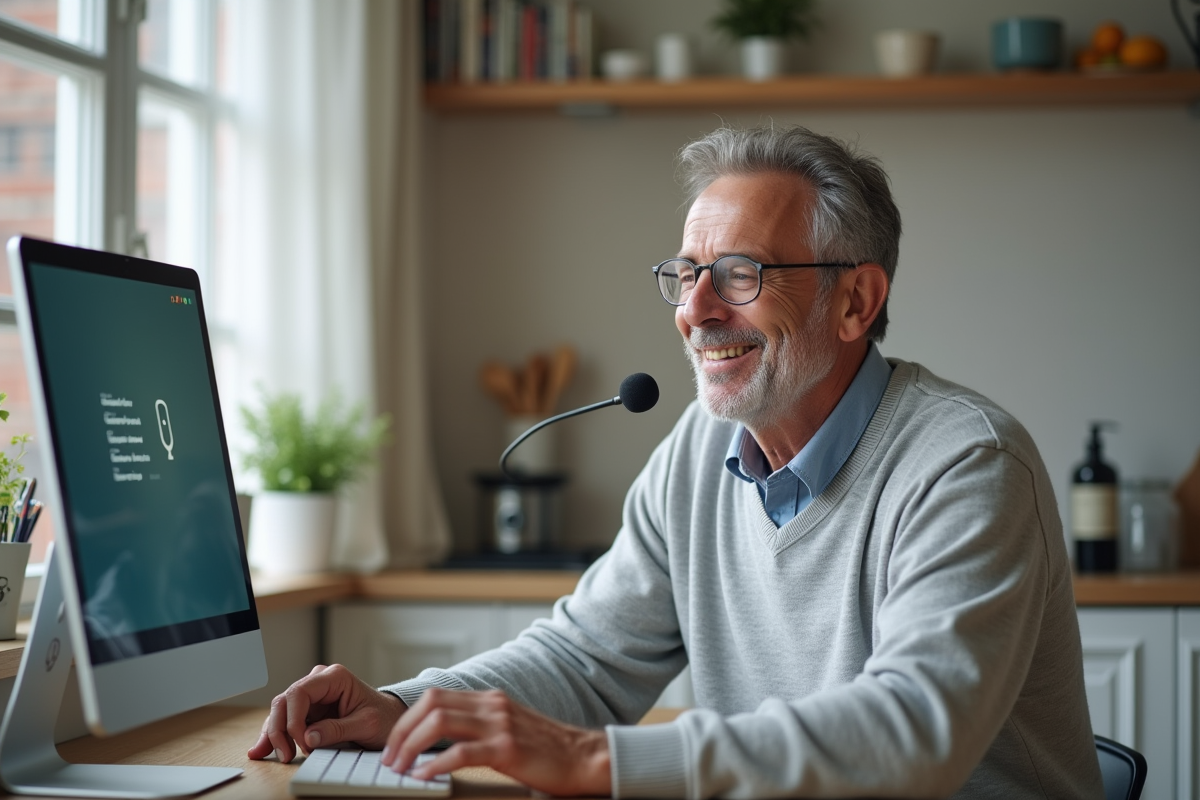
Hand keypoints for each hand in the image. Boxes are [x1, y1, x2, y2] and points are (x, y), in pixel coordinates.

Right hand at [247, 664, 406, 762]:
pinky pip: (286, 720)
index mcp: (335, 677)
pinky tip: (263, 748)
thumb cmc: (383, 717)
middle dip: (279, 729)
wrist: (390, 719)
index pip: (300, 693)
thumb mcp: (366, 724)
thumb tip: (308, 737)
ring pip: (281, 711)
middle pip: (285, 701)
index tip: (301, 743)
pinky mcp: (308, 710)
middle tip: (285, 754)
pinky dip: (275, 734)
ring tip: (267, 754)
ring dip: (273, 733)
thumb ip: (338, 729)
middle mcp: (319, 682)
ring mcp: (312, 696)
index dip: (294, 719)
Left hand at [381, 687, 610, 796]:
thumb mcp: (508, 726)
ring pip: (439, 723)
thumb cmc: (546, 749)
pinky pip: (461, 752)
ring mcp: (499, 725)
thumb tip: (440, 739)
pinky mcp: (507, 748)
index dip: (407, 720)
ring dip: (411, 746)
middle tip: (390, 758)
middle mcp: (491, 705)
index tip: (394, 744)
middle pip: (430, 705)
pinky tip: (424, 775)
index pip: (435, 697)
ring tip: (400, 768)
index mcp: (489, 699)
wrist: (583, 756)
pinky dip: (435, 764)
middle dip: (401, 731)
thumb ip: (480, 725)